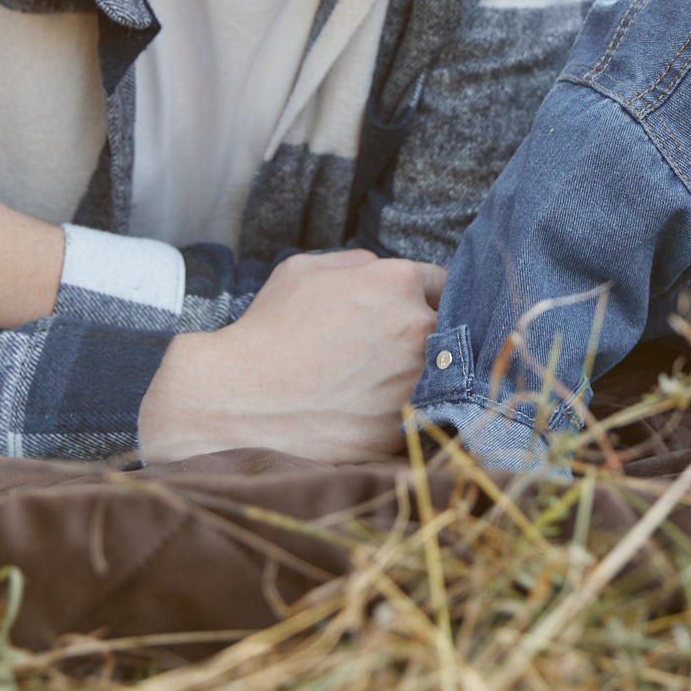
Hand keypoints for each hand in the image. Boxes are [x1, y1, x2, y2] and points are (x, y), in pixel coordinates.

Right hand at [138, 250, 447, 462]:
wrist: (240, 402)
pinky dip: (411, 408)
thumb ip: (360, 264)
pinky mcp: (406, 426)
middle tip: (400, 345)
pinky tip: (379, 407)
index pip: (443, 280)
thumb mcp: (306, 270)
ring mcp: (416, 381)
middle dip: (430, 331)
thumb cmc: (268, 330)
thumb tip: (386, 272)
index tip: (416, 307)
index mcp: (397, 282)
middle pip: (450, 324)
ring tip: (386, 379)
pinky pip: (426, 410)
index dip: (427, 294)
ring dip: (426, 371)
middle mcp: (418, 329)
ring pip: (445, 371)